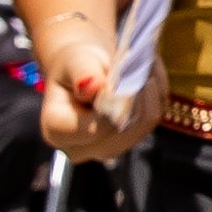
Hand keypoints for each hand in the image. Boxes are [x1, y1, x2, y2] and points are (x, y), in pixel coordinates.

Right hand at [30, 15, 166, 161]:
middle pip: (121, 133)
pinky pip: (150, 122)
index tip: (125, 76)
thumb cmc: (75, 65)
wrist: (85, 70)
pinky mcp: (126, 143)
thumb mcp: (75, 61)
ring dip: (150, 96)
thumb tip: (93, 86)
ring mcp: (104, 150)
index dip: (115, 105)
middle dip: (138, 99)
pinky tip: (150, 78)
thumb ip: (82, 73)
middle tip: (145, 67)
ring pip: (141, 129)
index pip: (93, 128)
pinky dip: (155, 99)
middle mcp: (78, 148)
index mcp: (56, 131)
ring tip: (148, 68)